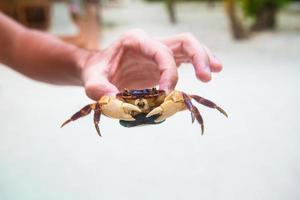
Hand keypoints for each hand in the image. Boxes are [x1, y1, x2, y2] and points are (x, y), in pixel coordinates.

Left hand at [80, 30, 221, 99]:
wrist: (98, 69)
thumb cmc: (96, 72)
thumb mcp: (91, 80)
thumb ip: (99, 89)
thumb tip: (117, 100)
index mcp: (135, 41)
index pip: (161, 52)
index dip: (169, 72)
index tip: (167, 94)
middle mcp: (150, 42)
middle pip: (183, 41)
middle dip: (198, 57)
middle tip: (206, 77)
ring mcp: (159, 51)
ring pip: (189, 46)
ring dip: (204, 58)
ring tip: (215, 72)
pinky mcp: (163, 62)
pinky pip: (185, 59)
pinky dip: (198, 64)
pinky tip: (208, 74)